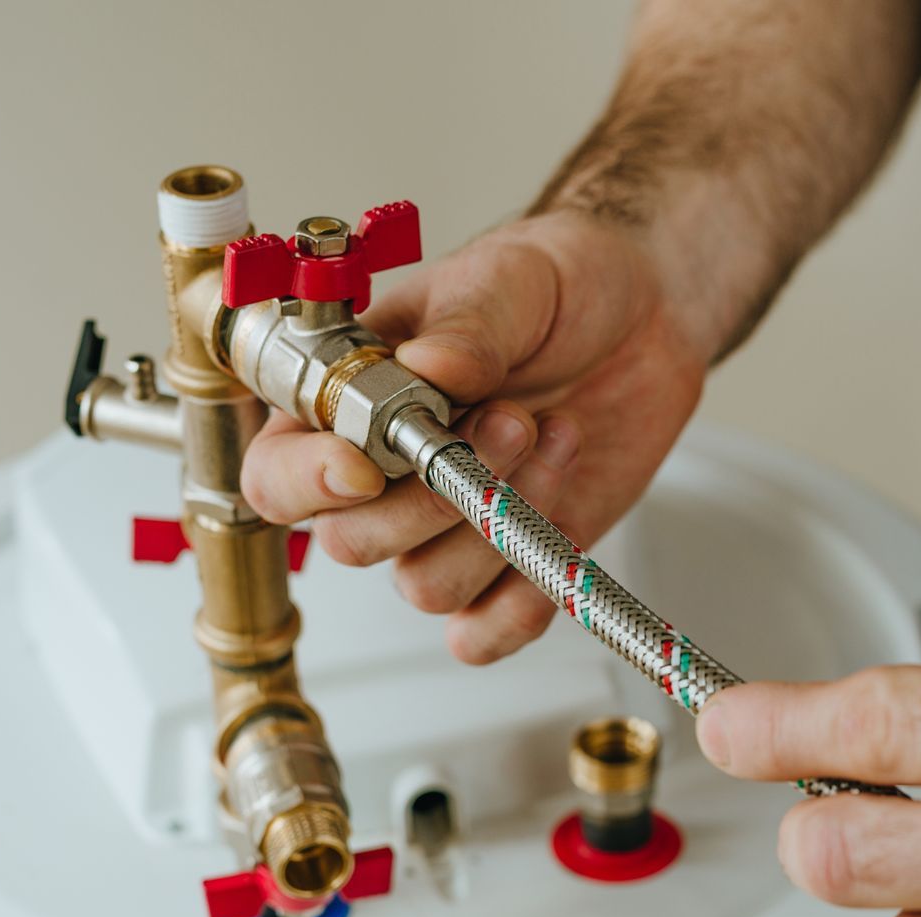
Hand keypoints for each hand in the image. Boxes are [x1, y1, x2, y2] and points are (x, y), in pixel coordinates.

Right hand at [241, 211, 710, 663]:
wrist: (644, 315)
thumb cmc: (556, 287)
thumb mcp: (511, 279)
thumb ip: (468, 325)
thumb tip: (432, 368)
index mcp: (345, 400)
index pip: (277, 472)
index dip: (311, 481)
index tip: (371, 464)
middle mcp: (383, 476)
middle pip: (350, 544)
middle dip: (436, 496)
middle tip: (509, 421)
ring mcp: (443, 527)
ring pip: (425, 588)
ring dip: (495, 527)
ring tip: (549, 437)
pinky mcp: (505, 564)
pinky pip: (479, 634)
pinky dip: (516, 610)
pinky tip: (553, 546)